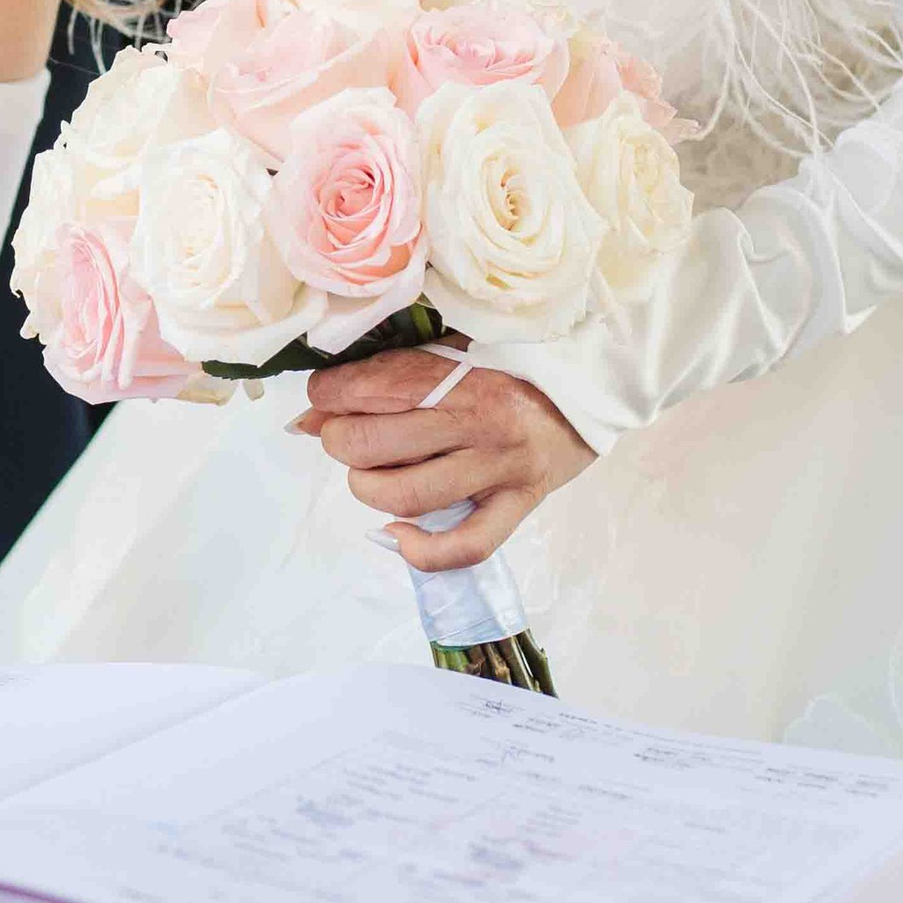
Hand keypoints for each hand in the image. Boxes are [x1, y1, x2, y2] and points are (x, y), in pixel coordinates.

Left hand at [291, 347, 593, 567]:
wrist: (592, 387)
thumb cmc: (511, 365)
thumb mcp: (452, 352)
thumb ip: (389, 376)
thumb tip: (310, 417)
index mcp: (460, 372)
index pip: (368, 388)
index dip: (327, 395)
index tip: (326, 397)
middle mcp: (478, 421)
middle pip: (372, 443)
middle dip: (339, 440)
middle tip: (345, 435)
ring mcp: (499, 468)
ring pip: (405, 495)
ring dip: (366, 487)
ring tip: (370, 474)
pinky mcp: (517, 506)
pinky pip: (463, 545)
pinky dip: (419, 550)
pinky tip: (396, 533)